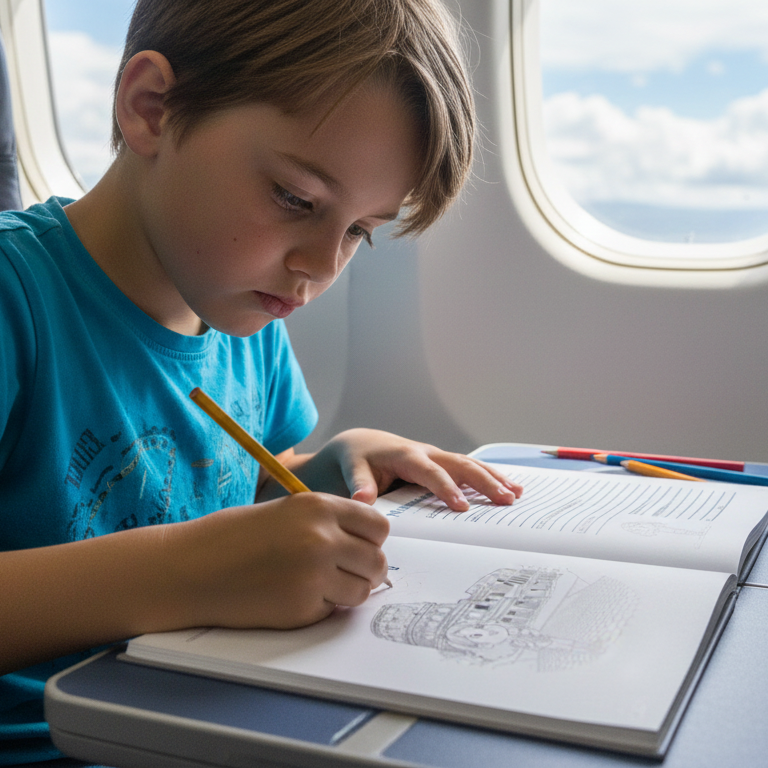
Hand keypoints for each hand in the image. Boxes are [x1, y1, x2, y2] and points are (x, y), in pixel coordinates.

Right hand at [164, 492, 389, 628]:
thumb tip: (369, 543)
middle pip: (377, 561)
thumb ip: (329, 522)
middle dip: (365, 569)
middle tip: (343, 571)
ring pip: (362, 590)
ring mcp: (314, 575)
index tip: (360, 545)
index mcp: (319, 507)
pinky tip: (292, 595)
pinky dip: (321, 607)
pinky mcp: (302, 608)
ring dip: (348, 591)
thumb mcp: (288, 510)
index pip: (378, 525)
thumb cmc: (234, 536)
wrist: (191, 567)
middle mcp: (322, 538)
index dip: (371, 539)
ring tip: (318, 584)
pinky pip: (333, 610)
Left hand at [310, 429, 523, 511]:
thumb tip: (361, 501)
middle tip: (505, 499)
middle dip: (483, 482)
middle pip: (460, 465)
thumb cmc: (356, 458)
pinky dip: (490, 477)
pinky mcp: (441, 464)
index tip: (462, 507)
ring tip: (516, 494)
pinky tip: (511, 487)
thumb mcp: (350, 470)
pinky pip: (468, 470)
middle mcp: (426, 453)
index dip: (446, 488)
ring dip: (493, 478)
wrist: (360, 444)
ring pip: (469, 465)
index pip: (430, 472)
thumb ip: (358, 485)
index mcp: (406, 456)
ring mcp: (436, 457)